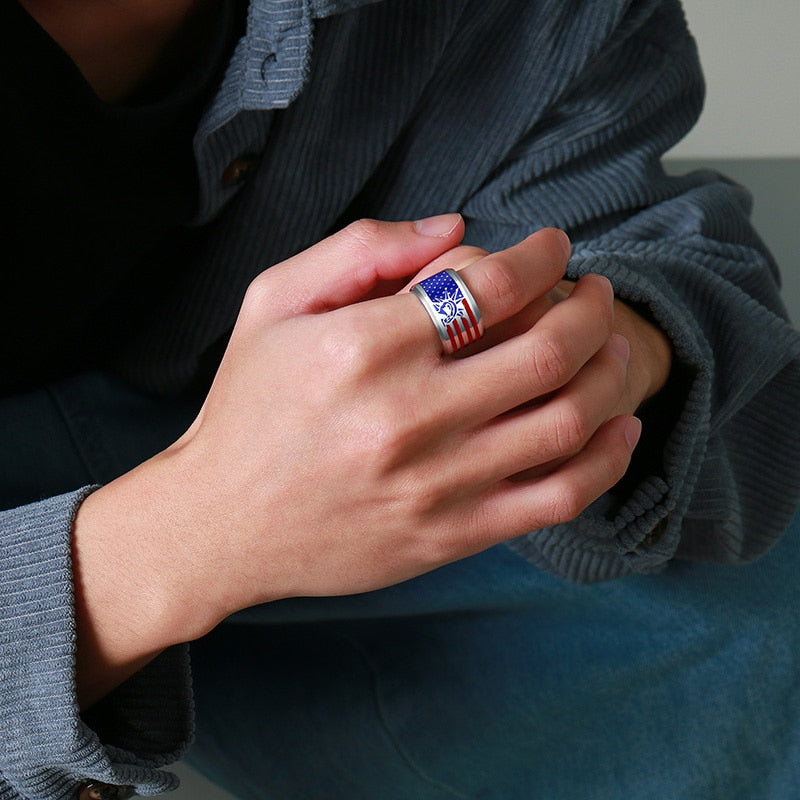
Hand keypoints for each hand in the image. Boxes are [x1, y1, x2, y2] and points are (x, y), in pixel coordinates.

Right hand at [71, 215, 638, 704]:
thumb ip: (361, 250)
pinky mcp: (452, 535)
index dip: (542, 254)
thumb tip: (455, 228)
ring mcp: (437, 483)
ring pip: (568, 421)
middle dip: (592, 307)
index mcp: (365, 347)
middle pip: (549, 348)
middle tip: (595, 292)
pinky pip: (559, 497)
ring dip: (611, 372)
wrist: (221, 523)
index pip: (492, 284)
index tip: (555, 246)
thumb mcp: (274, 304)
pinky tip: (620, 427)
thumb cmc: (247, 408)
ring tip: (614, 347)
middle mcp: (408, 416)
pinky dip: (607, 459)